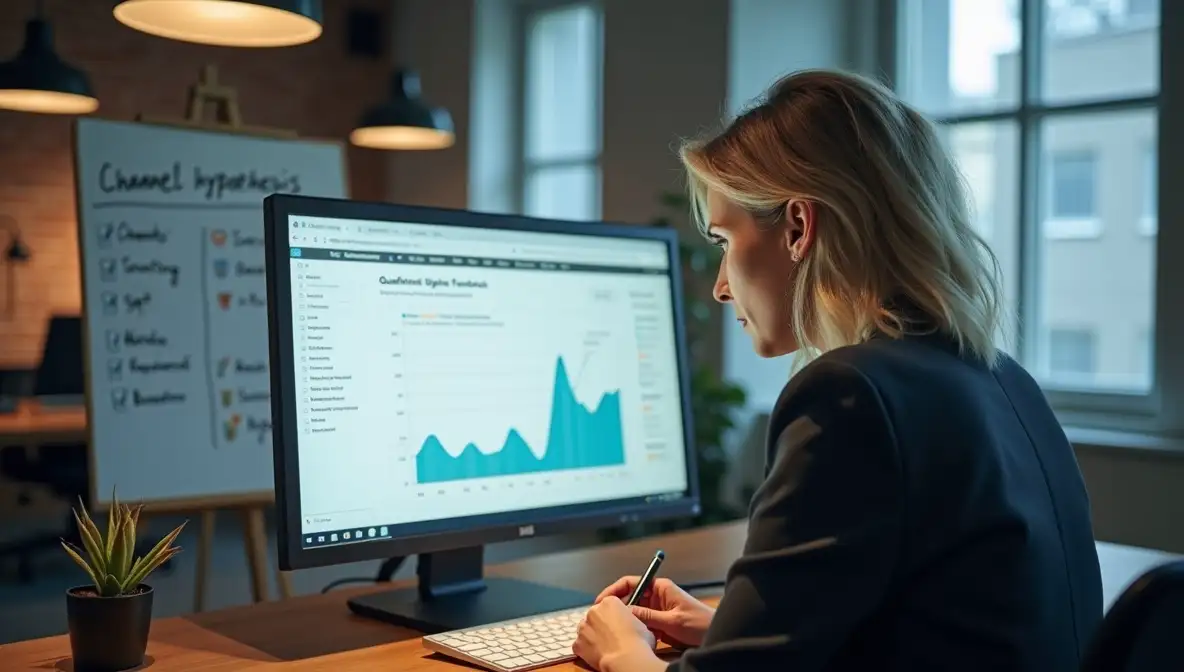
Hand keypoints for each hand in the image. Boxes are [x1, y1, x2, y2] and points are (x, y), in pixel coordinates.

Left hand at [573, 596, 661, 671]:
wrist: (626, 659)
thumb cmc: (638, 640)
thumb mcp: (641, 623)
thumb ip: (630, 619)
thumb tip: (629, 625)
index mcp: (610, 602)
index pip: (609, 604)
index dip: (614, 615)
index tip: (618, 623)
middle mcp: (593, 611)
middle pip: (595, 615)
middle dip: (601, 624)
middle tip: (612, 636)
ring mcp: (583, 627)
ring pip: (586, 629)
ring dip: (592, 635)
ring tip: (604, 646)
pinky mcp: (577, 644)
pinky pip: (580, 645)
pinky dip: (586, 649)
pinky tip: (597, 654)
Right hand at [596, 576, 714, 647]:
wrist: (716, 635)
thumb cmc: (699, 623)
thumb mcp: (672, 621)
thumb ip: (648, 616)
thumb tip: (625, 612)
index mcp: (660, 588)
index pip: (630, 582)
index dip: (614, 590)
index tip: (601, 601)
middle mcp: (656, 596)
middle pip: (629, 598)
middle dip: (616, 607)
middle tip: (602, 618)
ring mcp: (657, 610)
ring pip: (634, 613)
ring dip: (626, 620)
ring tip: (612, 629)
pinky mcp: (659, 623)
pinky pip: (641, 624)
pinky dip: (635, 629)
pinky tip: (628, 637)